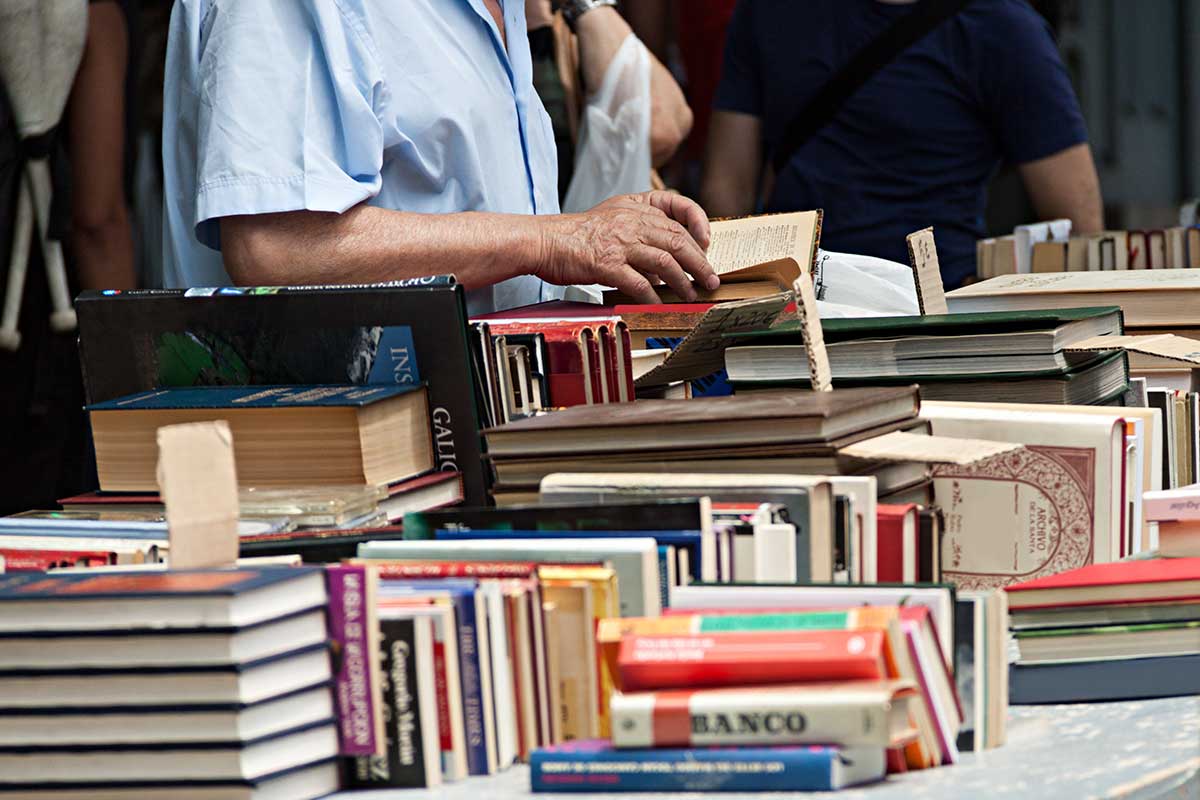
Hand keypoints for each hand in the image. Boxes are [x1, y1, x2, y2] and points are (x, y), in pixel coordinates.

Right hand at [536, 191, 719, 302]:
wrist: (545, 241)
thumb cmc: (576, 235)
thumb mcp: (611, 218)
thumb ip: (639, 232)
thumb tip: (663, 265)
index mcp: (634, 206)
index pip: (676, 205)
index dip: (697, 221)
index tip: (706, 239)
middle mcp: (631, 221)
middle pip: (677, 239)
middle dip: (700, 262)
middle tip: (711, 279)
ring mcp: (620, 243)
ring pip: (665, 262)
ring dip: (683, 282)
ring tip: (691, 294)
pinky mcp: (608, 264)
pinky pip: (640, 284)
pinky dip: (653, 297)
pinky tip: (659, 305)